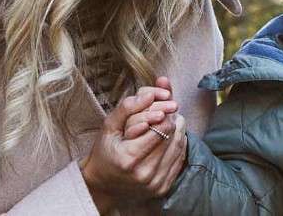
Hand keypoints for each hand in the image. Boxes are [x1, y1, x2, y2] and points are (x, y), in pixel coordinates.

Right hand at [81, 77, 188, 210]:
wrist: (103, 185)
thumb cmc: (105, 151)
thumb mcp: (109, 127)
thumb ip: (127, 108)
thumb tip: (150, 95)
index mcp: (129, 158)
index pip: (160, 128)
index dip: (164, 112)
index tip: (163, 104)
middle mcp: (144, 174)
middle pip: (172, 136)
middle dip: (172, 119)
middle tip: (170, 108)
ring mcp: (155, 183)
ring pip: (179, 147)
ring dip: (178, 130)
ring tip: (172, 119)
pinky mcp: (163, 188)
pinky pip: (179, 160)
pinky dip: (179, 144)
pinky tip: (172, 136)